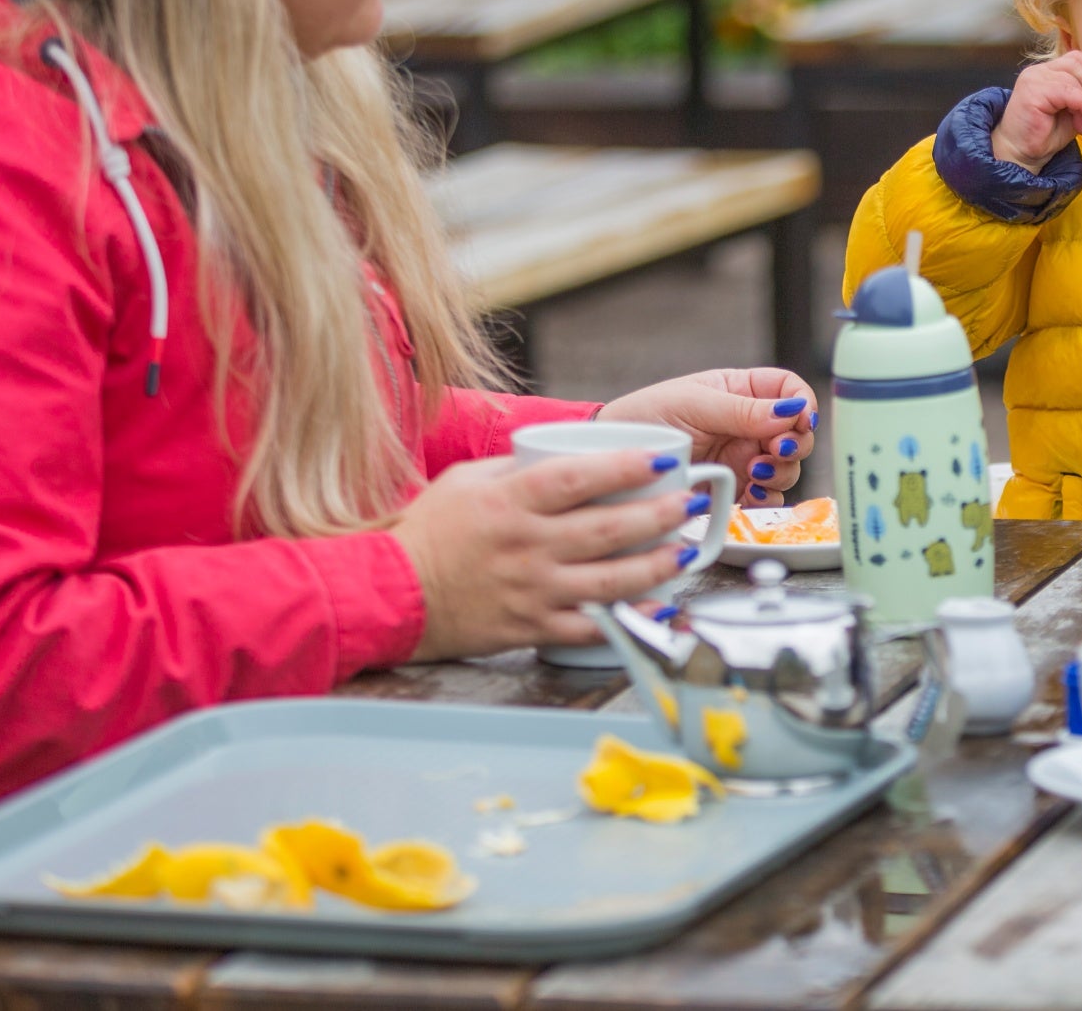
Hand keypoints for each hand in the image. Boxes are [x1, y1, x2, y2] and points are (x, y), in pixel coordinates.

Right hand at [391, 451, 691, 660]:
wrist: (389, 595)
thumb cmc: (427, 532)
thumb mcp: (467, 481)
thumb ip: (520, 469)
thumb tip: (569, 455)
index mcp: (510, 501)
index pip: (578, 478)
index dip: (626, 467)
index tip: (665, 459)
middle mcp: (526, 546)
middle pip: (607, 528)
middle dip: (660, 514)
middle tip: (692, 502)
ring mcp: (531, 590)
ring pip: (609, 579)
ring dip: (656, 564)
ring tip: (686, 550)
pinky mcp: (531, 627)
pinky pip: (590, 625)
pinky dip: (629, 618)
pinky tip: (659, 607)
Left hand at [599, 368, 818, 506]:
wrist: (613, 457)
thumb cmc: (646, 415)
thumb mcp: (695, 403)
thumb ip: (743, 410)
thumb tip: (792, 410)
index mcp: (741, 391)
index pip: (790, 389)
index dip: (802, 404)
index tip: (799, 421)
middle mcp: (748, 424)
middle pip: (798, 432)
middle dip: (794, 443)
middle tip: (774, 451)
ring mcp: (743, 456)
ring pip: (788, 466)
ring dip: (781, 472)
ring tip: (754, 473)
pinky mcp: (734, 487)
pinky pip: (767, 496)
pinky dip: (767, 498)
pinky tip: (750, 494)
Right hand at [991, 51, 1081, 171]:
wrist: (1021, 153)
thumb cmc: (1044, 134)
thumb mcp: (1076, 114)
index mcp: (1049, 72)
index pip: (1077, 58)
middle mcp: (1039, 71)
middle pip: (1077, 63)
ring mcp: (1034, 79)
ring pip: (1073, 78)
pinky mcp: (1031, 91)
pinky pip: (1066, 91)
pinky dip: (1081, 104)